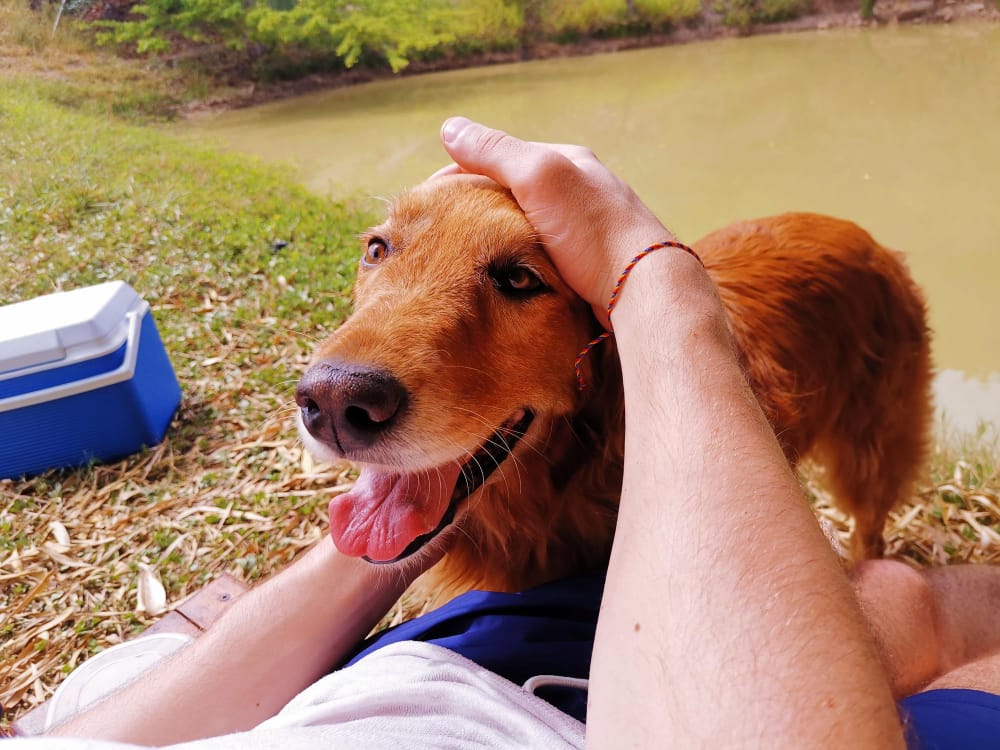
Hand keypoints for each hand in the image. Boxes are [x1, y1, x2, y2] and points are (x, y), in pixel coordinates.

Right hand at [437, 117, 688, 315]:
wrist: (644, 291)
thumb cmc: (594, 231)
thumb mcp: (540, 177)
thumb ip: (495, 152)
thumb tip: (450, 128)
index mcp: (566, 161)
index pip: (497, 159)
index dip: (456, 176)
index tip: (424, 204)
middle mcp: (576, 191)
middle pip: (509, 194)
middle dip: (473, 208)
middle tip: (437, 235)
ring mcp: (582, 230)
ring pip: (522, 228)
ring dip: (492, 238)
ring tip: (462, 259)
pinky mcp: (587, 265)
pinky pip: (539, 257)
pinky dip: (515, 262)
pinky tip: (503, 278)